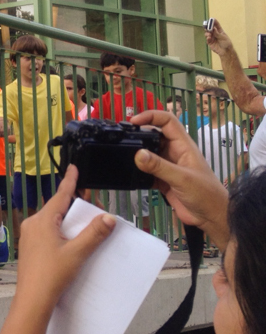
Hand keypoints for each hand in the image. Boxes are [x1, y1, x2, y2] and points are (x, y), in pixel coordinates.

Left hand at [15, 166, 114, 311]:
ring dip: (68, 219)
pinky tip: (70, 238)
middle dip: (73, 203)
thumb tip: (108, 217)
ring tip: (84, 221)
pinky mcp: (30, 247)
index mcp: (42, 220)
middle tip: (91, 201)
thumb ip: (94, 234)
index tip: (73, 167)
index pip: (60, 195)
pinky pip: (47, 230)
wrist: (33, 299)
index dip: (70, 181)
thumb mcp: (77, 252)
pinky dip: (60, 229)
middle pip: (57, 208)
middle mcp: (32, 224)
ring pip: (52, 220)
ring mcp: (29, 235)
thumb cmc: (52, 275)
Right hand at [130, 110, 229, 244]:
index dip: (151, 116)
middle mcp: (174, 152)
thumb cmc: (206, 194)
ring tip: (121, 154)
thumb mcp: (182, 178)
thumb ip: (159, 166)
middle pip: (154, 135)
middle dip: (139, 133)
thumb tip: (137, 154)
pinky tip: (129, 173)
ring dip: (136, 153)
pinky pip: (146, 170)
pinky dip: (137, 170)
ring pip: (148, 152)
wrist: (211, 217)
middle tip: (122, 137)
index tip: (133, 121)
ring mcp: (168, 166)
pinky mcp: (162, 179)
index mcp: (183, 145)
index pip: (167, 121)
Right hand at [205, 19, 232, 56]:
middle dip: (208, 27)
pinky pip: (207, 39)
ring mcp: (212, 37)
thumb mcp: (223, 37)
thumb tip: (213, 28)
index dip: (214, 22)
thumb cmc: (226, 43)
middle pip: (210, 28)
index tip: (211, 19)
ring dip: (207, 33)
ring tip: (209, 34)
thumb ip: (217, 33)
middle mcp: (215, 33)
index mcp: (219, 31)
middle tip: (206, 27)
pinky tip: (209, 38)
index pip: (216, 25)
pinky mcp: (209, 42)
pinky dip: (207, 38)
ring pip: (207, 33)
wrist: (225, 51)